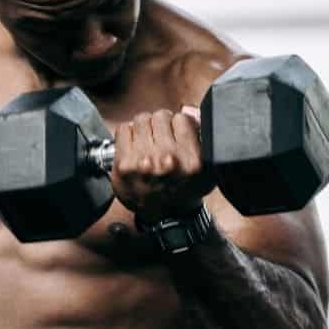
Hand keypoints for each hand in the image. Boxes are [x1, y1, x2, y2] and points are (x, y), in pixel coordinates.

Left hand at [112, 106, 214, 221]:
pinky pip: (123, 129)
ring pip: (141, 119)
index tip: (175, 132)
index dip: (178, 124)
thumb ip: (203, 138)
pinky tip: (134, 146)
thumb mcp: (206, 169)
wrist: (165, 217)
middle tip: (159, 137)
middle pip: (160, 116)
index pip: (182, 119)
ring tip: (147, 141)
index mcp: (191, 161)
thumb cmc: (184, 191)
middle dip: (160, 124)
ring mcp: (144, 162)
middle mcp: (168, 160)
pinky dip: (127, 134)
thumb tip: (189, 111)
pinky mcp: (124, 165)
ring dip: (144, 127)